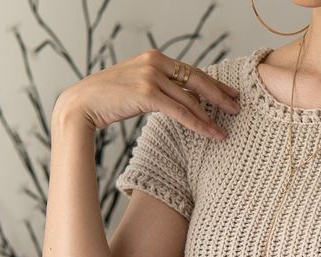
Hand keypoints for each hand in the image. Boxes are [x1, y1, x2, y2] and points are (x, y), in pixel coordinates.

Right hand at [53, 48, 240, 138]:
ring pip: (190, 99)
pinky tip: (211, 133)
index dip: (213, 84)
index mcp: (154, 58)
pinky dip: (198, 124)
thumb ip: (158, 88)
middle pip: (197, 80)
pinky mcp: (147, 94)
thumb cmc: (108, 100)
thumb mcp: (137, 88)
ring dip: (211, 116)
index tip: (230, 94)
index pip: (191, 71)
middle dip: (220, 96)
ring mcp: (151, 76)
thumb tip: (178, 100)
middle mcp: (155, 63)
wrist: (82, 104)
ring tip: (225, 130)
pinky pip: (180, 111)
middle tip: (238, 107)